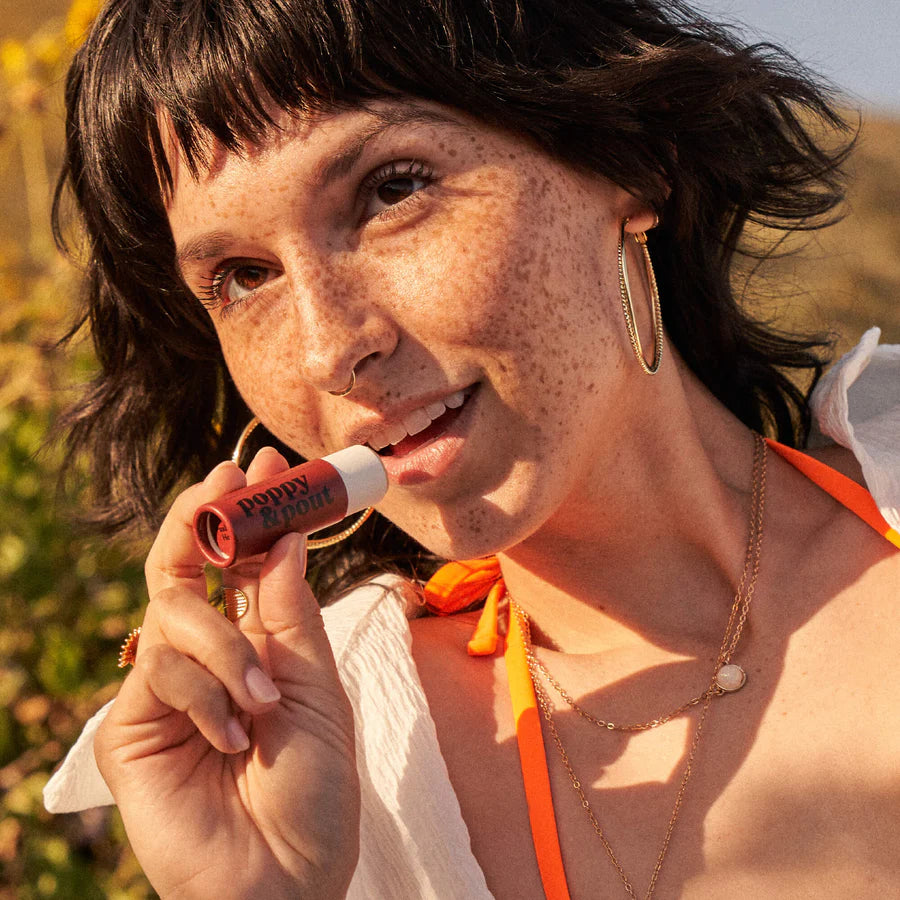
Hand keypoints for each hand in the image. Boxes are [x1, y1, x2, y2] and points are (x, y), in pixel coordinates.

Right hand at [95, 449, 359, 898]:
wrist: (287, 879)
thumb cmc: (315, 790)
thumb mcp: (318, 688)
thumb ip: (292, 614)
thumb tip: (286, 537)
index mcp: (257, 643)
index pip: (240, 564)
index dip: (250, 514)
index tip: (267, 466)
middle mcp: (208, 656)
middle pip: (184, 567)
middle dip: (204, 518)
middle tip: (225, 482)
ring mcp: (166, 688)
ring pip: (173, 612)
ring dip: (228, 645)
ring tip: (264, 699)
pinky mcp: (130, 726)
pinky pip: (159, 669)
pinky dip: (205, 692)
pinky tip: (233, 735)